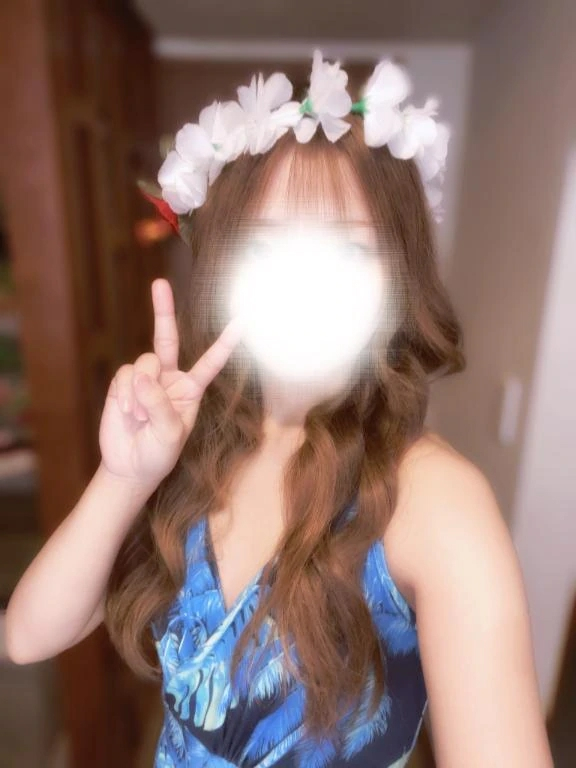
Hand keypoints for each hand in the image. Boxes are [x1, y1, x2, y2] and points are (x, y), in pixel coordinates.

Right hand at [99, 278, 242, 488]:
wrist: (130, 467)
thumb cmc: (158, 454)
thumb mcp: (169, 434)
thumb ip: (160, 404)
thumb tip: (143, 375)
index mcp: (191, 389)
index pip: (211, 362)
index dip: (226, 342)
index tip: (243, 319)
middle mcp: (169, 378)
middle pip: (167, 338)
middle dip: (162, 310)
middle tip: (160, 283)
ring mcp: (145, 379)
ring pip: (144, 363)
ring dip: (140, 392)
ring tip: (139, 417)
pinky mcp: (123, 384)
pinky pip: (125, 375)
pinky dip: (126, 394)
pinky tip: (127, 412)